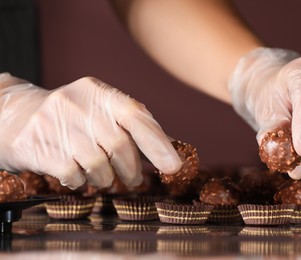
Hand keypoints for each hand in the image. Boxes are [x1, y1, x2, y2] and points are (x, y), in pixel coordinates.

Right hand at [0, 73, 181, 188]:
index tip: (173, 166)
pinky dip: (82, 181)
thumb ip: (131, 127)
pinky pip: (73, 175)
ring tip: (104, 176)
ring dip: (107, 178)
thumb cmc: (70, 119)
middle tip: (134, 180)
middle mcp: (76, 103)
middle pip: (119, 145)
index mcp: (98, 92)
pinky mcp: (36, 145)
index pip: (136, 115)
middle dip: (132, 169)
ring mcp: (53, 123)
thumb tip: (170, 149)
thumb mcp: (99, 112)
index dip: (158, 143)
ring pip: (97, 164)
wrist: (14, 116)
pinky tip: (77, 174)